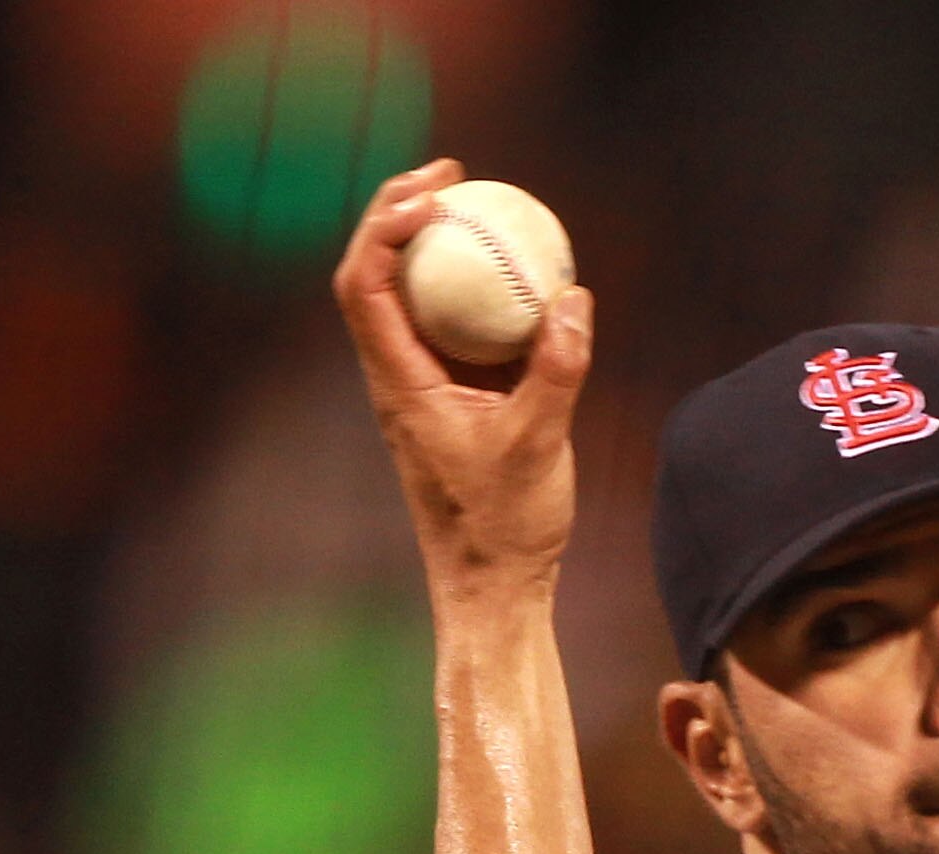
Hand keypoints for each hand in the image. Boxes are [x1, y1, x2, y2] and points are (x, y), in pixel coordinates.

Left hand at [334, 159, 593, 597]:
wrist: (492, 590)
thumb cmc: (503, 529)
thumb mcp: (538, 446)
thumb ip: (556, 371)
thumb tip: (573, 298)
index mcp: (399, 384)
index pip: (365, 280)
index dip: (386, 222)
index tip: (439, 195)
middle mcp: (397, 379)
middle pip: (375, 272)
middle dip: (402, 211)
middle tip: (456, 177)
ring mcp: (420, 391)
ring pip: (409, 298)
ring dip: (433, 246)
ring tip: (478, 208)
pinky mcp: (447, 405)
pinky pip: (449, 329)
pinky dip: (470, 293)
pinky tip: (514, 281)